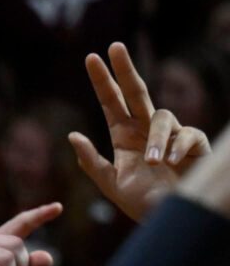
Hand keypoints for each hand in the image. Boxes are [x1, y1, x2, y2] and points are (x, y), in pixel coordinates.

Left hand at [73, 44, 212, 223]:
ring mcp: (170, 134)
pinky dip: (176, 147)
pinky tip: (169, 162)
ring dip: (155, 139)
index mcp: (124, 136)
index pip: (111, 102)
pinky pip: (186, 134)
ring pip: (161, 117)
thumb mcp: (110, 184)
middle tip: (115, 47)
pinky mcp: (193, 143)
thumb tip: (72, 135)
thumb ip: (91, 161)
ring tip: (153, 163)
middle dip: (125, 69)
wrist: (166, 218)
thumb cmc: (140, 202)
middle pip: (136, 91)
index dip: (102, 81)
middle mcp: (146, 130)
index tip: (91, 58)